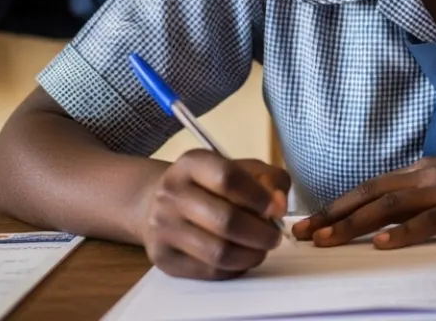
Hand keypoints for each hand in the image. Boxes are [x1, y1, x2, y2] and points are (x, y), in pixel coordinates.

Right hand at [135, 150, 290, 279]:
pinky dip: (234, 268)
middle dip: (261, 233)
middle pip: (226, 220)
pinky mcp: (164, 258)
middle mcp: (172, 193)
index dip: (259, 196)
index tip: (276, 209)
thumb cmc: (210, 185)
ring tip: (260, 249)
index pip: (228, 178)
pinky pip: (209, 271)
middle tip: (274, 236)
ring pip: (219, 252)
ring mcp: (163, 227)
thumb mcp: (241, 168)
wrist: (157, 202)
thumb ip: (269, 180)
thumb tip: (278, 206)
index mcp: (192, 163)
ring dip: (251, 255)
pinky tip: (241, 258)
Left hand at [291, 156, 435, 249]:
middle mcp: (429, 175)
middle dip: (332, 215)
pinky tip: (383, 244)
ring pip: (390, 207)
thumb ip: (425, 197)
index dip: (337, 204)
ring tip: (326, 239)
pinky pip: (430, 222)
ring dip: (354, 224)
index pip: (370, 187)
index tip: (309, 220)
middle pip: (370, 194)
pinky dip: (404, 233)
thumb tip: (393, 218)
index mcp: (424, 171)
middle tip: (301, 233)